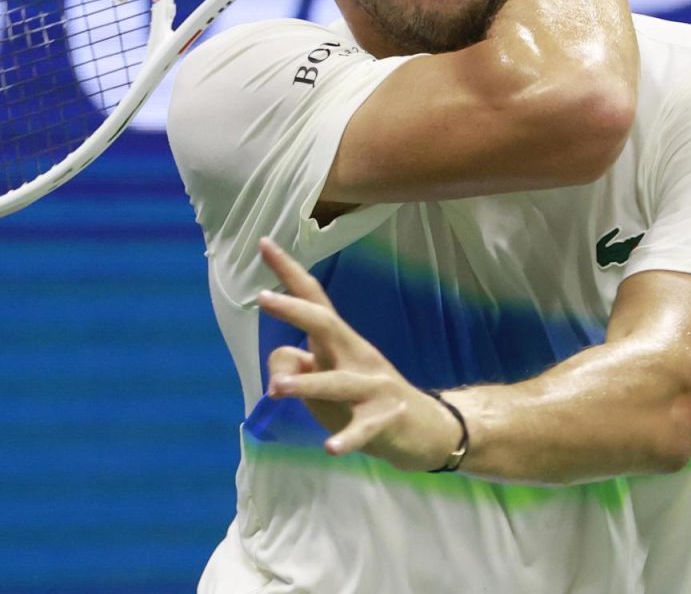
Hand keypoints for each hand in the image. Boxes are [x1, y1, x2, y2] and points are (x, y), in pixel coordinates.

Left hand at [256, 238, 463, 472]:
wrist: (427, 430)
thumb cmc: (365, 399)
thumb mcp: (325, 380)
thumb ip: (295, 366)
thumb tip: (276, 371)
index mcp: (340, 342)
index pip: (312, 299)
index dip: (288, 272)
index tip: (263, 243)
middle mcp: (357, 356)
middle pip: (325, 325)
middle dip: (294, 310)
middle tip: (262, 298)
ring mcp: (373, 387)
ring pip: (338, 382)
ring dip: (307, 384)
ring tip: (277, 388)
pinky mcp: (385, 420)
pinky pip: (363, 429)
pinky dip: (347, 438)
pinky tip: (330, 447)